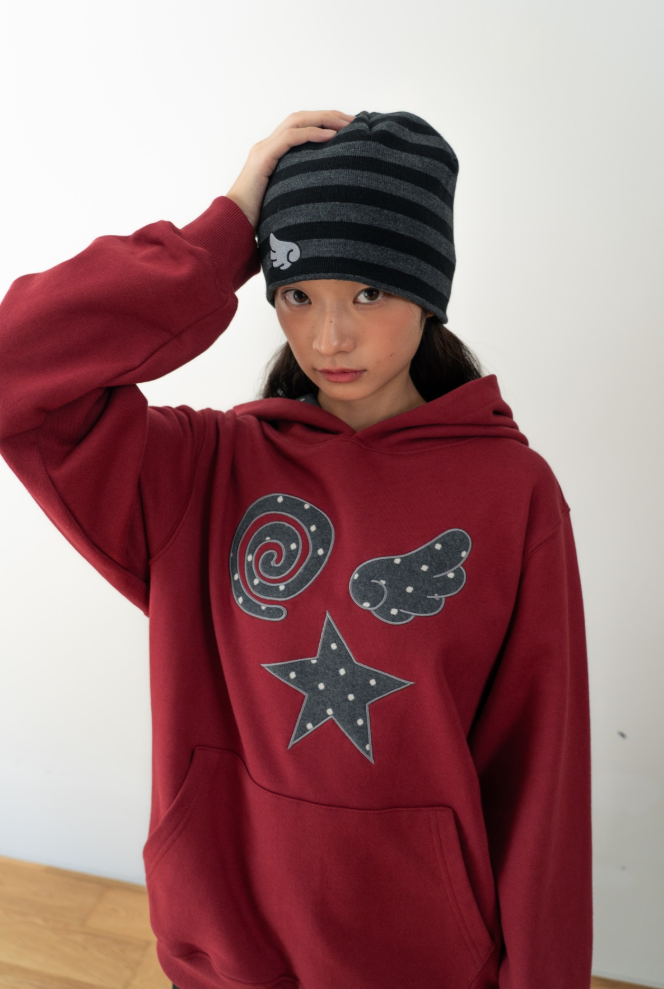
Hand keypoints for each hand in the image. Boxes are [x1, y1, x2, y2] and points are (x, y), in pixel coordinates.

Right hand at [226, 110, 354, 229]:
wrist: (234, 222)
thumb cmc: (259, 216)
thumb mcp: (286, 197)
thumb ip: (299, 188)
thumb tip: (324, 196)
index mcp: (273, 152)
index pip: (301, 126)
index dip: (325, 122)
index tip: (349, 127)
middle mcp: (267, 145)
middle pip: (301, 118)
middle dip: (329, 116)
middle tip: (354, 120)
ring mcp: (264, 149)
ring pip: (296, 121)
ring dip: (324, 120)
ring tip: (346, 125)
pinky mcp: (262, 157)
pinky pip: (290, 138)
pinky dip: (311, 134)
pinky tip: (330, 137)